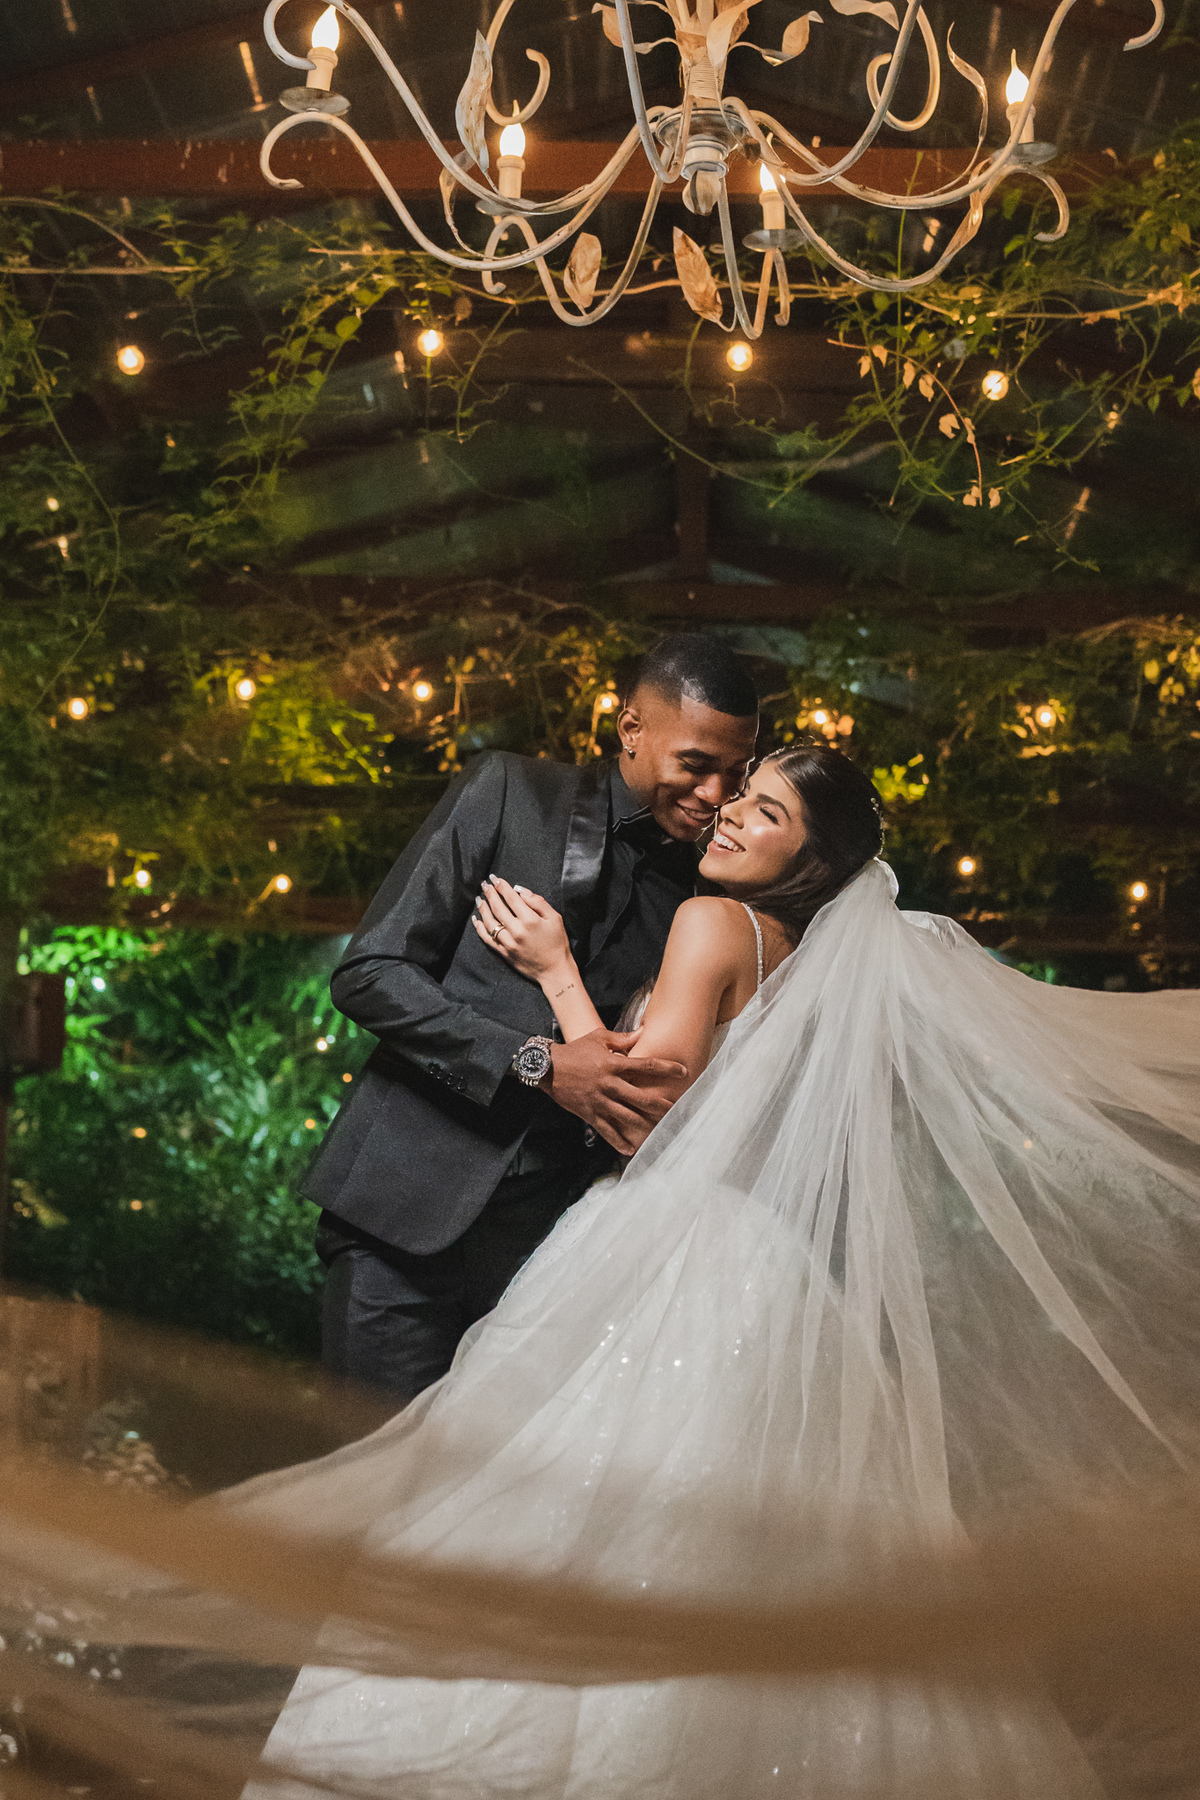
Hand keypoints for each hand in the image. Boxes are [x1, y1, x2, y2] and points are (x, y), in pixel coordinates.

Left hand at [473, 876, 571, 981]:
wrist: (554, 970)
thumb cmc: (557, 943)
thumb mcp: (555, 918)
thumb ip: (538, 902)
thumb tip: (520, 890)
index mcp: (530, 920)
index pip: (511, 898)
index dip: (502, 886)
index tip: (495, 879)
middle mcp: (517, 931)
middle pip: (498, 908)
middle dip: (490, 894)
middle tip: (485, 885)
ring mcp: (508, 943)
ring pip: (489, 922)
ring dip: (482, 909)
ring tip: (479, 899)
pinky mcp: (504, 953)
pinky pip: (487, 938)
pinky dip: (479, 928)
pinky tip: (476, 919)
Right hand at [543, 1029, 687, 1156]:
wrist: (547, 1068)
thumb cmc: (574, 1051)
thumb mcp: (598, 1038)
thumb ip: (621, 1038)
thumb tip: (642, 1032)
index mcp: (613, 1063)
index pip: (645, 1065)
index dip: (666, 1068)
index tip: (683, 1072)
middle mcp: (609, 1084)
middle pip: (640, 1096)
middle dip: (660, 1104)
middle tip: (676, 1109)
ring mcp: (599, 1101)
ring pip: (627, 1116)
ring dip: (645, 1124)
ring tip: (660, 1129)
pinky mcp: (589, 1114)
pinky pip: (607, 1130)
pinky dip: (618, 1141)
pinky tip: (630, 1149)